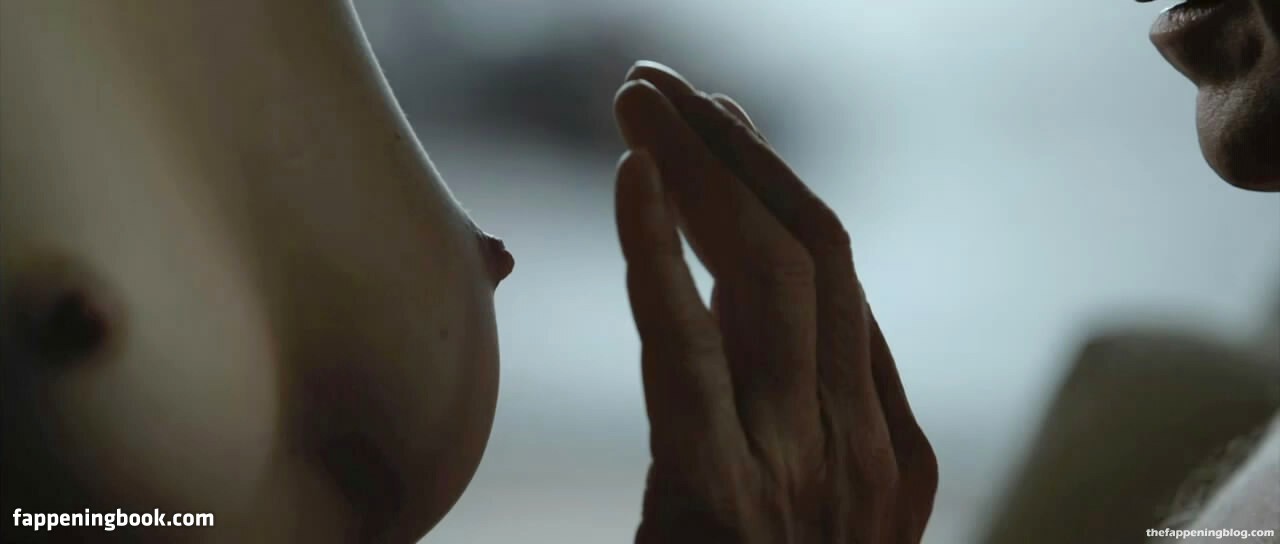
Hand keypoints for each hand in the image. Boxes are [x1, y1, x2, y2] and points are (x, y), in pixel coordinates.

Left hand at [612, 61, 937, 542]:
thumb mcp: (790, 512)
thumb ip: (767, 422)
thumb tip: (708, 320)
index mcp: (885, 448)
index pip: (836, 279)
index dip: (776, 188)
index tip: (720, 127)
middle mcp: (859, 445)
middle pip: (811, 254)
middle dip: (736, 153)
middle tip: (661, 84)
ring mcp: (804, 471)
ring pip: (772, 276)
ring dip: (702, 170)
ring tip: (638, 98)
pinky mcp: (725, 501)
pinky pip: (694, 355)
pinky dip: (663, 255)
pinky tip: (633, 179)